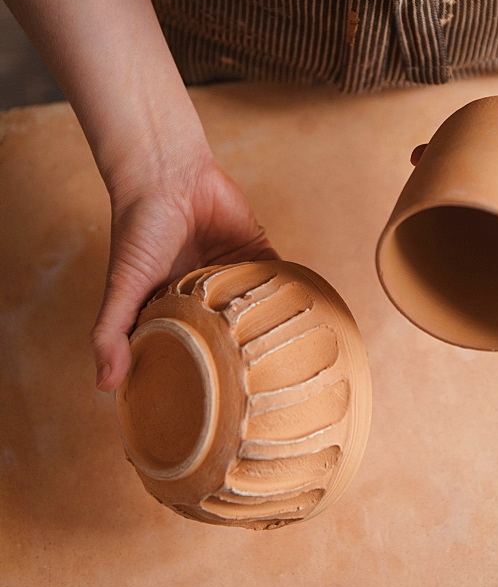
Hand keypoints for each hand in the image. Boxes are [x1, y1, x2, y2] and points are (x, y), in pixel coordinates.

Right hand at [92, 147, 278, 391]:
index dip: (203, 381)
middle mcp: (206, 301)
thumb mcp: (122, 286)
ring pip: (259, 314)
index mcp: (173, 314)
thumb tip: (103, 386)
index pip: (190, 356)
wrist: (167, 174)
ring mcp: (235, 278)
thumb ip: (111, 331)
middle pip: (231, 339)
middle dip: (246, 363)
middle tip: (263, 401)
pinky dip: (292, 296)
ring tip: (290, 370)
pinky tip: (305, 324)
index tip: (216, 412)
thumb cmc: (138, 230)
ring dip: (274, 333)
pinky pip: (280, 281)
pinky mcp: (257, 255)